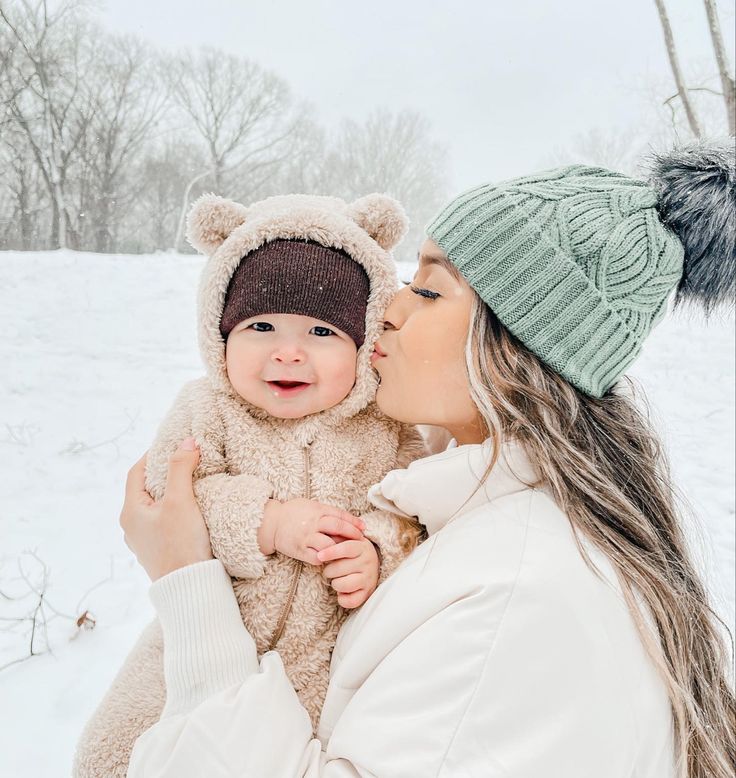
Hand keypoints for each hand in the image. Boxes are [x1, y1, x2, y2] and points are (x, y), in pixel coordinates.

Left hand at [120, 438, 213, 580]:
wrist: (190, 587)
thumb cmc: (181, 544)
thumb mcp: (181, 500)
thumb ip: (181, 468)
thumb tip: (187, 442)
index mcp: (130, 511)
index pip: (137, 472)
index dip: (154, 455)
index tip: (174, 444)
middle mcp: (131, 526)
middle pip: (145, 488)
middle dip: (164, 472)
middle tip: (185, 460)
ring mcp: (144, 541)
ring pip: (154, 506)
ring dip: (170, 492)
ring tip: (191, 482)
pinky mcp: (158, 551)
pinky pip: (162, 522)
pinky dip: (174, 509)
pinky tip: (191, 510)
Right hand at [259, 498, 365, 565]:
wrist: (271, 522)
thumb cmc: (292, 512)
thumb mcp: (309, 505)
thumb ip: (324, 510)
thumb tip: (343, 516)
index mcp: (317, 510)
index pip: (340, 515)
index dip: (354, 521)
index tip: (363, 527)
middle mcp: (313, 523)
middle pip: (338, 527)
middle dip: (352, 533)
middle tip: (361, 539)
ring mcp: (306, 536)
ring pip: (329, 543)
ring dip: (340, 548)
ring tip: (348, 552)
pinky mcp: (299, 549)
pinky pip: (316, 557)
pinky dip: (326, 559)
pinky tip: (332, 560)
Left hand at [318, 538, 379, 608]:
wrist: (374, 563)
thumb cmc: (354, 551)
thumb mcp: (348, 540)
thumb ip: (336, 537)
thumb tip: (322, 540)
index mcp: (362, 547)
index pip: (346, 548)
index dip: (331, 552)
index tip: (319, 556)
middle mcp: (368, 562)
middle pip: (340, 568)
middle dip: (329, 570)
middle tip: (329, 570)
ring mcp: (369, 579)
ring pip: (343, 585)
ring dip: (335, 583)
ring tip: (336, 580)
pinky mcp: (367, 593)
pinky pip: (350, 601)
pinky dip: (342, 599)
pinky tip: (342, 592)